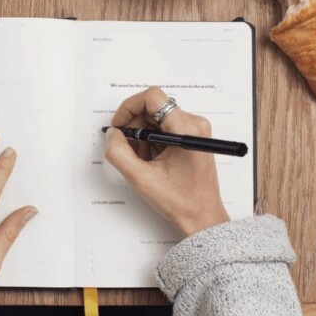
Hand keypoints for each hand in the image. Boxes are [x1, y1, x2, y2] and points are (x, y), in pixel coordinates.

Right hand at [105, 87, 228, 236]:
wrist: (202, 217)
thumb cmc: (181, 201)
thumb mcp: (141, 178)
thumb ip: (119, 153)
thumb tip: (112, 134)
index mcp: (186, 129)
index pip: (152, 97)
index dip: (129, 107)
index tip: (119, 125)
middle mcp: (194, 124)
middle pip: (153, 108)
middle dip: (135, 126)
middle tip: (127, 148)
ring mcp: (194, 130)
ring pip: (157, 118)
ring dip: (142, 135)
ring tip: (142, 160)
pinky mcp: (192, 137)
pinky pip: (164, 127)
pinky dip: (152, 141)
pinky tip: (151, 161)